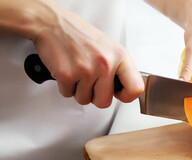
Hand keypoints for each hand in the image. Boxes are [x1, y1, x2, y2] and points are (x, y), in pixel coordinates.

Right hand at [2, 0, 143, 107]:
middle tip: (90, 81)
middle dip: (95, 96)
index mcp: (120, 56)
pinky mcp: (67, 74)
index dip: (126, 96)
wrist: (52, 23)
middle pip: (104, 102)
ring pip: (84, 100)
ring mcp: (86, 70)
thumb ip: (119, 68)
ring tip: (77, 72)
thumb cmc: (80, 35)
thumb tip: (125, 90)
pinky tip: (67, 70)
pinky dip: (65, 86)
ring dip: (78, 90)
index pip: (136, 88)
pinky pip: (68, 94)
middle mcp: (105, 63)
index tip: (118, 93)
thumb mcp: (109, 47)